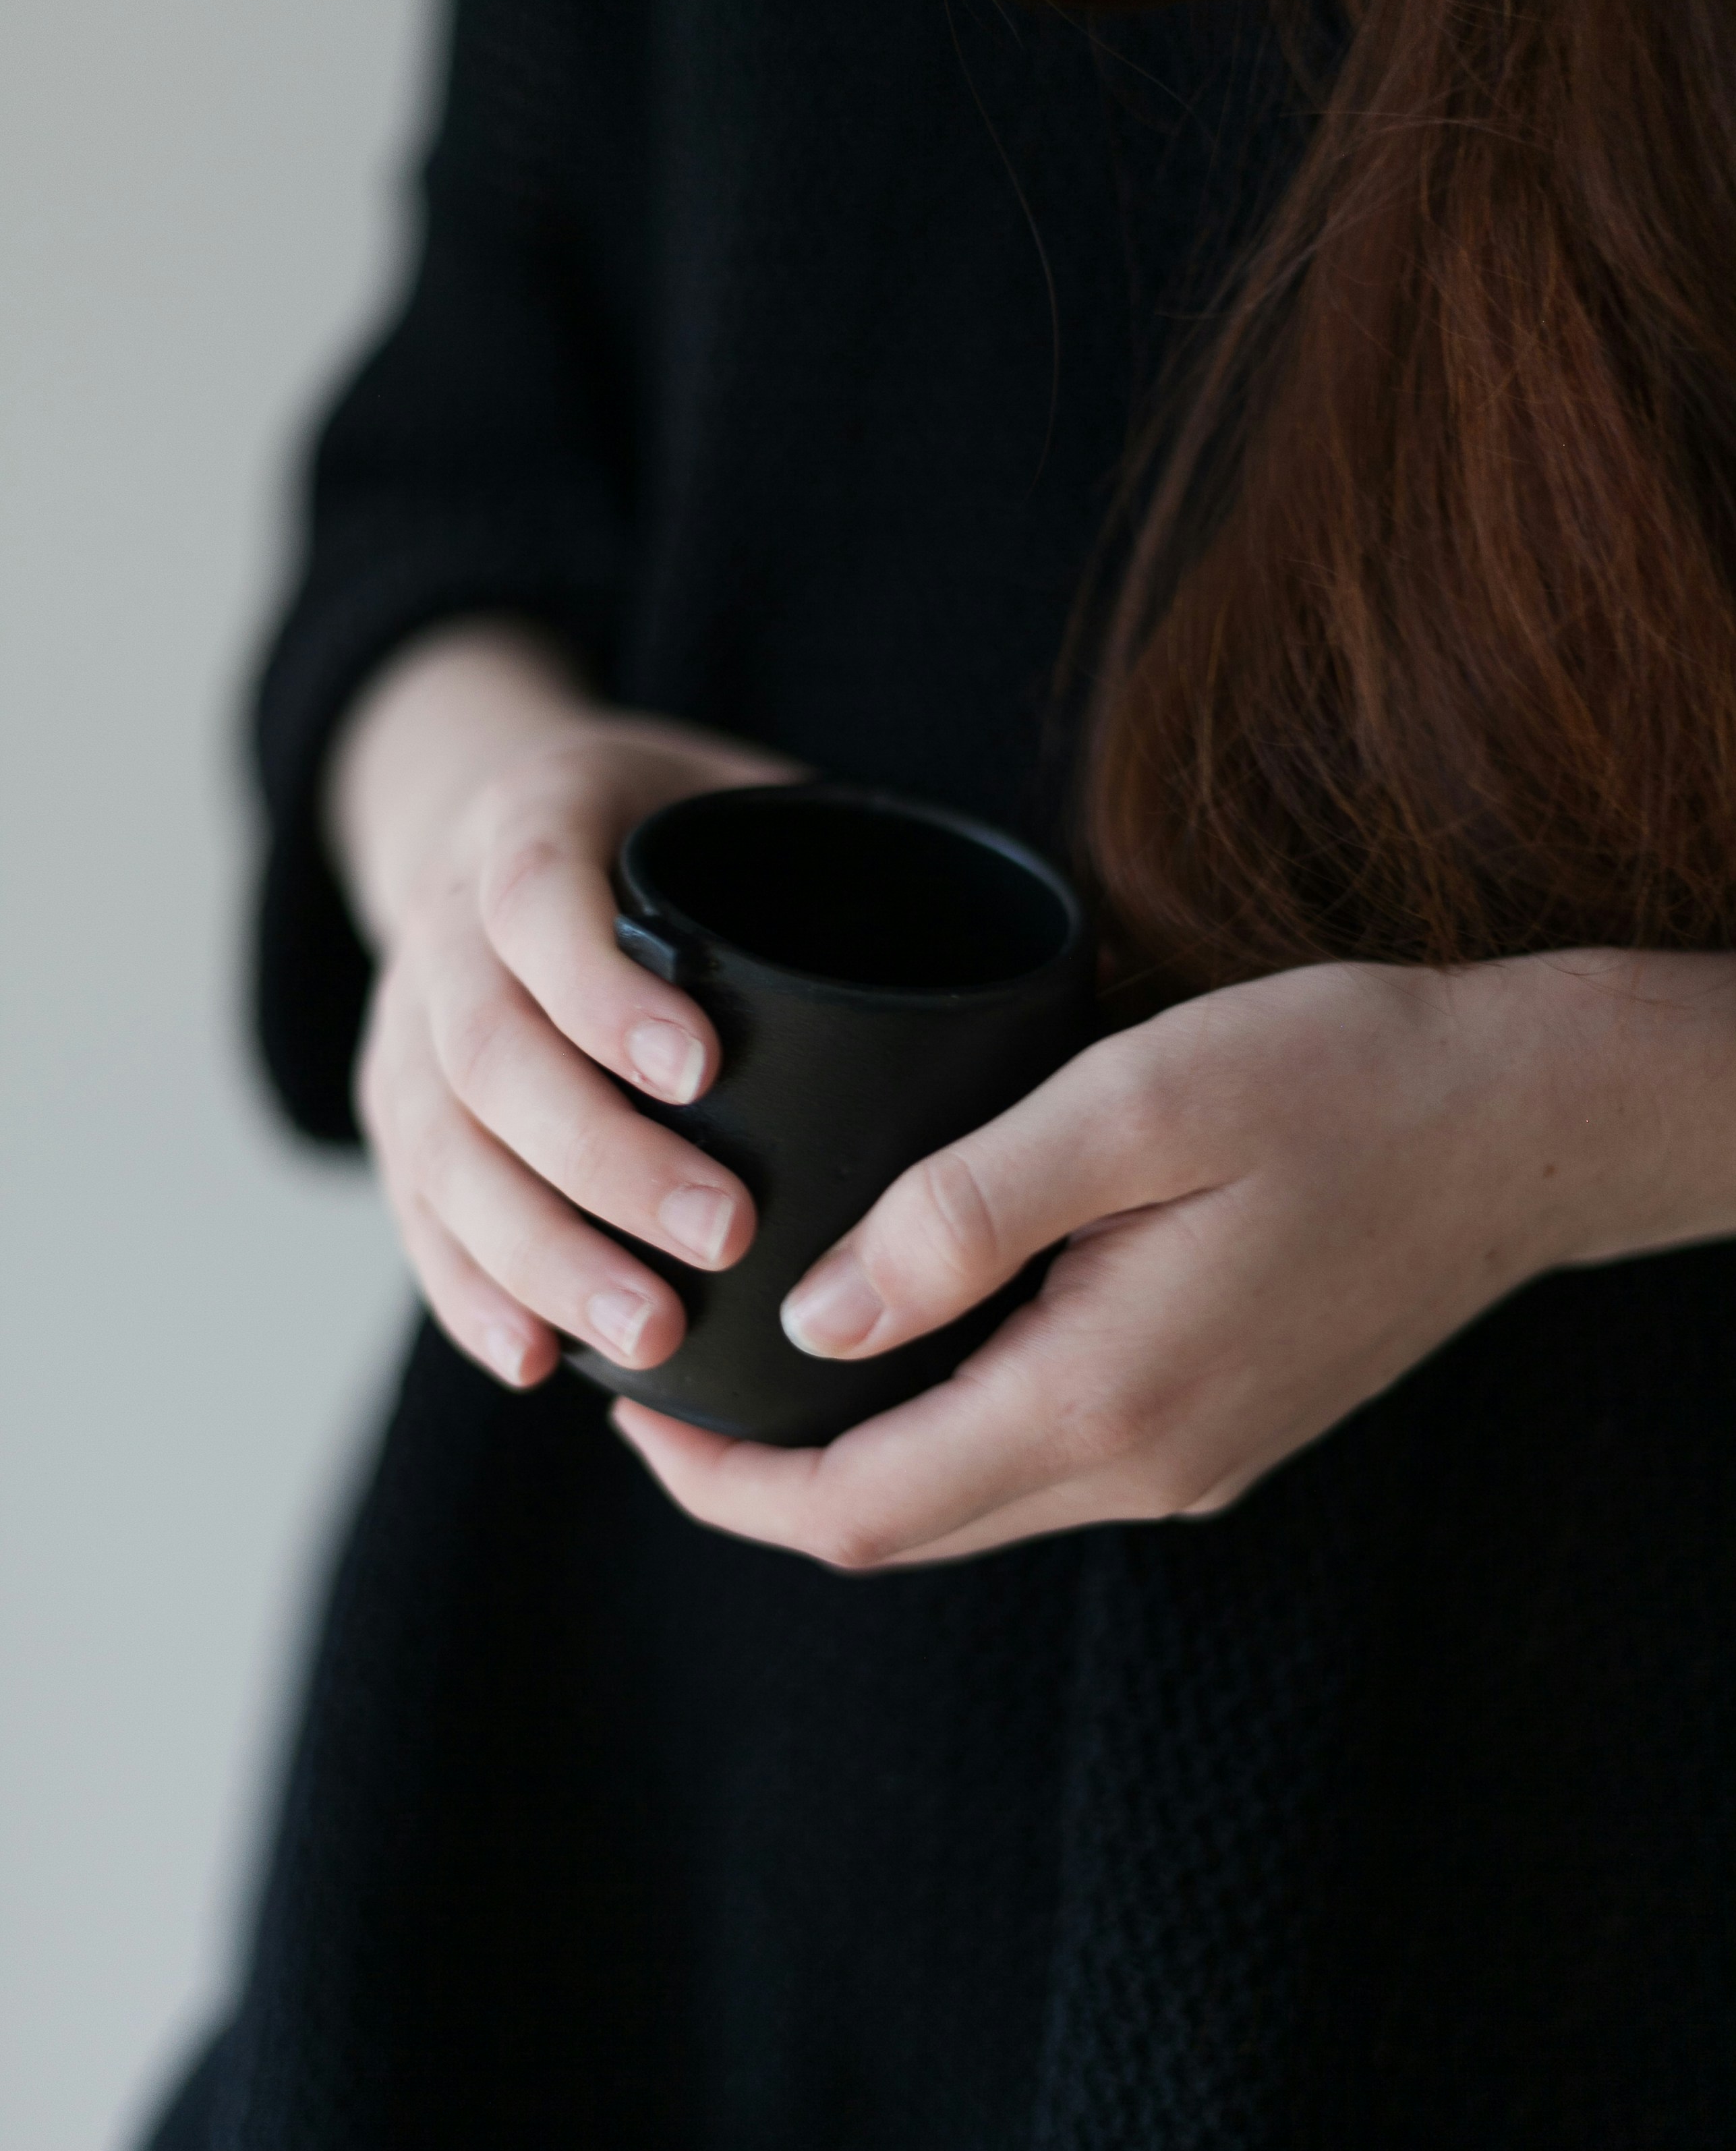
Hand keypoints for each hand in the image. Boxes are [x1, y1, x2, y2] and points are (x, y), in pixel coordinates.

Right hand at [331, 625, 799, 1386]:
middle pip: (485, 1050)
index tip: (702, 1070)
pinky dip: (472, 1293)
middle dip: (601, 1156)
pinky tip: (539, 1360)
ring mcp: (402, 1022)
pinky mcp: (396, 1111)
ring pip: (440, 1149)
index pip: (537, 900)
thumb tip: (1019, 951)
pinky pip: (418, 1212)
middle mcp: (443, 920)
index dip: (604, 992)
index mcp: (529, 816)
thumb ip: (831, 847)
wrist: (503, 826)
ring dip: (542, 1252)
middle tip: (723, 1235)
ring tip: (650, 1333)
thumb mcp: (736, 789)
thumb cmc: (667, 825)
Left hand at [612, 950, 1735, 1564]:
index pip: (856, 1510)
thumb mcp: (1137, 1103)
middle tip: (669, 1380)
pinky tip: (905, 1342)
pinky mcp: (1217, 1432)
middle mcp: (1142, 1469)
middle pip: (899, 1530)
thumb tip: (813, 1314)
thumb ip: (964, 1211)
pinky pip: (1036, 1465)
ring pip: (966, 1504)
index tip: (635, 1409)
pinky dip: (939, 1428)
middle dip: (762, 1482)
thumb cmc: (1344, 1079)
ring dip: (850, 1459)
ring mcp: (1188, 1466)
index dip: (719, 1484)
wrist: (1526, 1125)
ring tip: (760, 1361)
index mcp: (1103, 1401)